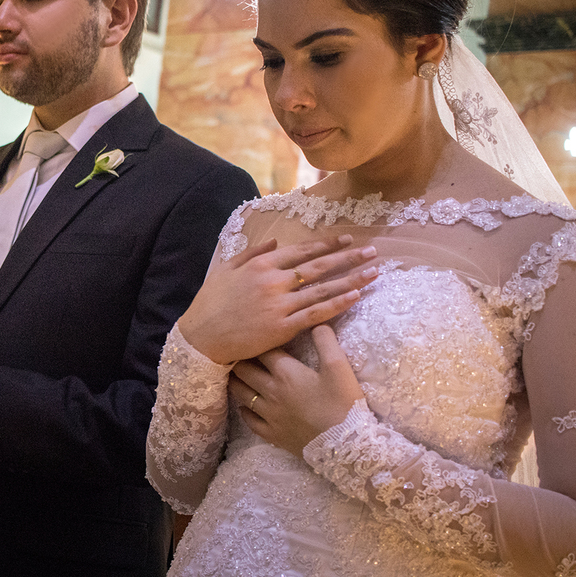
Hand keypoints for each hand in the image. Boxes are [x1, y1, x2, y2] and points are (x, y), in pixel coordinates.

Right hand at [179, 235, 377, 364]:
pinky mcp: (283, 327)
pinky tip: (355, 297)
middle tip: (372, 251)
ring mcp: (280, 305)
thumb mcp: (226, 270)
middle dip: (348, 257)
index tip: (346, 239)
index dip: (326, 245)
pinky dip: (337, 304)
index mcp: (260, 265)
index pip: (301, 251)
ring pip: (323, 289)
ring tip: (374, 272)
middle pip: (319, 267)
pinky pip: (316, 314)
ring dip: (351, 279)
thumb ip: (252, 253)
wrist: (201, 337)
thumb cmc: (210, 303)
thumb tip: (277, 239)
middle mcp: (273, 281)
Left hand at [229, 325, 364, 456]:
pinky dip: (244, 410)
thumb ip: (326, 341)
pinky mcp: (271, 434)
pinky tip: (245, 407)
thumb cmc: (343, 403)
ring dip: (238, 382)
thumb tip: (317, 323)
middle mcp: (270, 391)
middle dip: (241, 360)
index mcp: (285, 372)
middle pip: (244, 370)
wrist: (346, 445)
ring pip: (241, 393)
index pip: (263, 350)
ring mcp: (268, 414)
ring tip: (237, 376)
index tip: (257, 338)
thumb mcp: (339, 367)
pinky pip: (248, 420)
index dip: (259, 342)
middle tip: (240, 354)